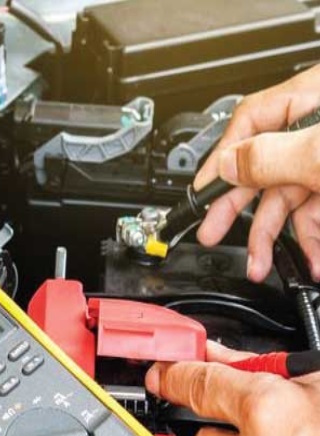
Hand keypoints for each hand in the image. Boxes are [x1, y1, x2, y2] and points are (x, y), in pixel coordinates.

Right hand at [195, 65, 319, 282]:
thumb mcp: (319, 152)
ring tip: (260, 264)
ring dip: (276, 237)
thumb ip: (268, 157)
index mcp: (311, 100)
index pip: (247, 123)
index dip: (219, 161)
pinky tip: (308, 259)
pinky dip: (310, 239)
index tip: (199, 194)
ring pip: (291, 197)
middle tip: (212, 234)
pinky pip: (317, 209)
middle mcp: (318, 129)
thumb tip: (228, 166)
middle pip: (263, 167)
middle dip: (239, 210)